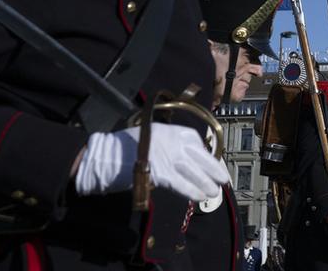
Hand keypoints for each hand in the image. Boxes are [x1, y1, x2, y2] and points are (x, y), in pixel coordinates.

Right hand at [74, 124, 227, 200]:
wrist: (103, 156)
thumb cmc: (126, 147)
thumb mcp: (154, 136)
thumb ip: (172, 145)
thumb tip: (191, 160)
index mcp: (172, 131)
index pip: (198, 143)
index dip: (209, 157)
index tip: (216, 165)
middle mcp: (173, 141)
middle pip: (200, 157)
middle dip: (214, 170)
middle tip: (223, 180)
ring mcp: (167, 156)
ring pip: (194, 172)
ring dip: (206, 183)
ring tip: (214, 192)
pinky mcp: (160, 172)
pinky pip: (181, 183)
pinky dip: (192, 190)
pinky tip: (200, 196)